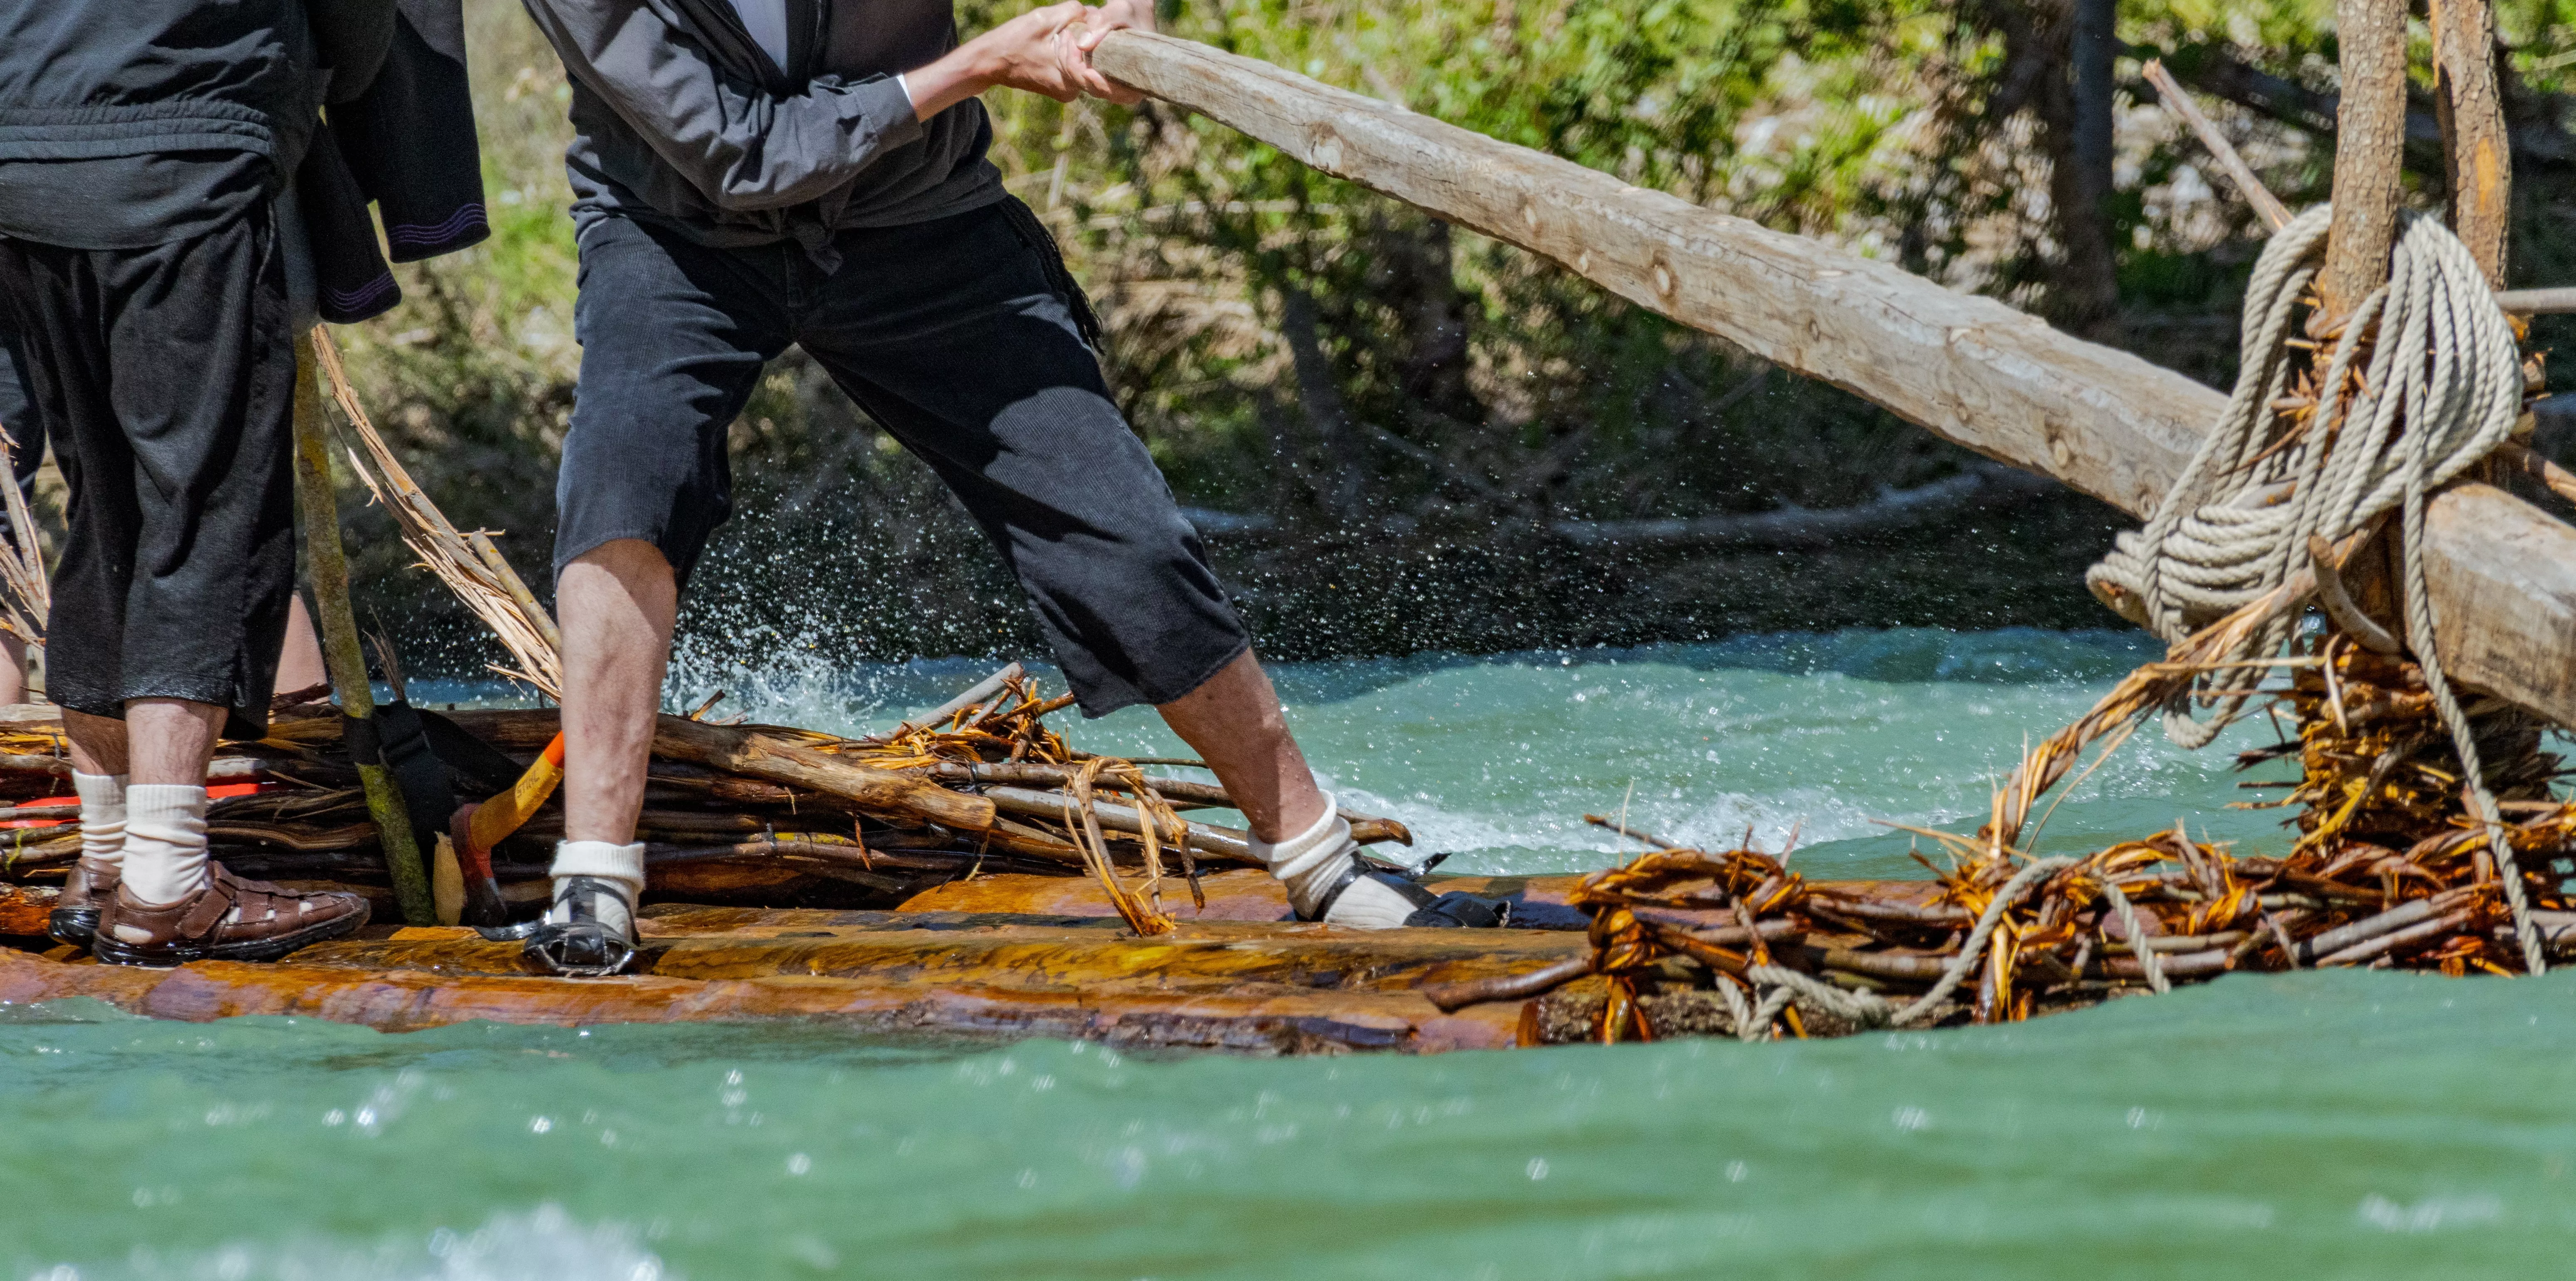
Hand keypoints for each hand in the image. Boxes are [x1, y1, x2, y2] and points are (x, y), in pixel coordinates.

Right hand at [905, 0, 1149, 119]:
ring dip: (1089, 56)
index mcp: (1070, 76)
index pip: (1106, 78)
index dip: (1124, 74)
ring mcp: (1065, 92)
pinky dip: (1077, 61)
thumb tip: (1092, 13)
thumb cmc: (1013, 40)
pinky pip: (1077, 74)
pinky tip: (1069, 47)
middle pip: (1099, 72)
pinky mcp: (1058, 90)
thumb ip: (1074, 13)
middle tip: (1121, 43)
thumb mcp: (1044, 19)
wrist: (988, 63)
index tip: (1139, 69)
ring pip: (1088, 71)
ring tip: (1083, 40)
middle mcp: (1071, 90)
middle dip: (1105, 56)